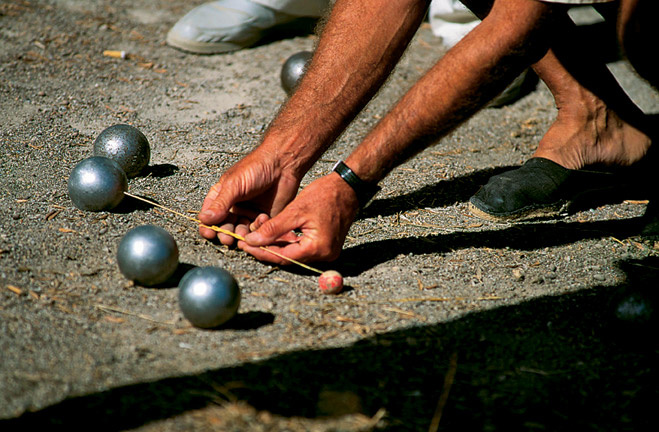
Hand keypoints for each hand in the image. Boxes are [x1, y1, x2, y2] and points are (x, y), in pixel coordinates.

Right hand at [198, 149, 300, 244]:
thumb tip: (204, 219)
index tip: (210, 233)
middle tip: (228, 237)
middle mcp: (233, 207)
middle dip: (225, 233)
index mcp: (221, 197)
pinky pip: (258, 231)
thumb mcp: (234, 185)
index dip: (207, 226)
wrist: (283, 164)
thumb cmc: (256, 168)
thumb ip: (220, 204)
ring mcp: (248, 213)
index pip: (209, 216)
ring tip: (244, 232)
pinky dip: (258, 229)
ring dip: (241, 235)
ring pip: (240, 232)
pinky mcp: (263, 218)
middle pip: (224, 227)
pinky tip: (262, 219)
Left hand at [235, 173, 359, 263]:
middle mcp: (324, 255)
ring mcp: (326, 252)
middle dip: (266, 250)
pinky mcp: (326, 246)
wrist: (348, 188)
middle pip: (288, 258)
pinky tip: (273, 236)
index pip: (283, 257)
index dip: (261, 251)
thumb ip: (273, 229)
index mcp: (317, 248)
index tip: (244, 245)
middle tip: (246, 242)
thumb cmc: (326, 195)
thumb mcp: (296, 210)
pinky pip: (302, 248)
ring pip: (294, 254)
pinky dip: (288, 243)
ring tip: (256, 238)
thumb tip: (252, 241)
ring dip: (276, 246)